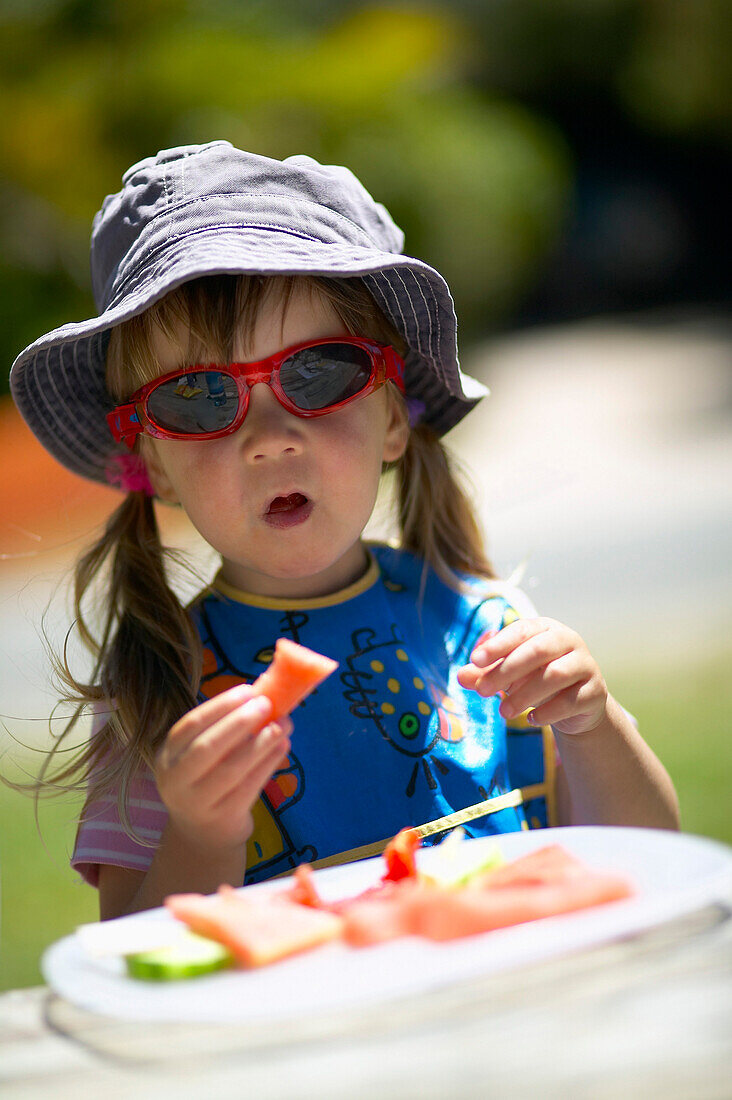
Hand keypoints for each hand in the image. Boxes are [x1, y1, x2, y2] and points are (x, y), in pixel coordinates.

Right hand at [155, 683, 291, 853]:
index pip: (190, 725)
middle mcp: (176, 779)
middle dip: (239, 723)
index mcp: (167, 754)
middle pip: (207, 748)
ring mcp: (198, 802)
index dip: (220, 706)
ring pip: (232, 769)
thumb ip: (224, 727)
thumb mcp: (202, 754)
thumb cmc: (207, 778)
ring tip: (283, 724)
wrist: (203, 833)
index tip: (248, 691)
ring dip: (261, 742)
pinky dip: (268, 763)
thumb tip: (264, 693)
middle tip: (267, 704)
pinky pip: (249, 787)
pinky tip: (283, 746)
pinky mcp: (223, 817)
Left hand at [457, 617, 607, 735]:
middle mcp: (568, 640)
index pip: (520, 631)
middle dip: (506, 671)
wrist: (578, 704)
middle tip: (481, 691)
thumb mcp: (509, 675)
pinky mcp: (595, 691)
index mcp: (545, 628)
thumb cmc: (537, 679)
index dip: (498, 645)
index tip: (475, 660)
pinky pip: (571, 700)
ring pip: (555, 675)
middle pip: (537, 650)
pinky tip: (531, 720)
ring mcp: (585, 665)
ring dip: (525, 695)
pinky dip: (548, 712)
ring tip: (503, 712)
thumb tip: (461, 676)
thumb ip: (486, 673)